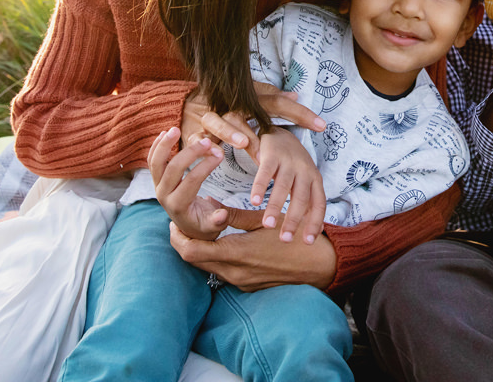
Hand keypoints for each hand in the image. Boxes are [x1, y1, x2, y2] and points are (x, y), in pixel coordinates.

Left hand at [149, 127, 228, 240]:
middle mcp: (164, 196)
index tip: (221, 154)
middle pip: (172, 169)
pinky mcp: (157, 180)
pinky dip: (157, 146)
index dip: (206, 166)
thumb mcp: (213, 227)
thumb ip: (218, 221)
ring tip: (175, 129)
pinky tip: (165, 133)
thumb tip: (222, 215)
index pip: (191, 180)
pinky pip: (152, 161)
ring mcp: (158, 187)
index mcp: (178, 206)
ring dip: (164, 145)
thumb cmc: (204, 225)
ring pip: (156, 163)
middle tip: (208, 141)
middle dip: (191, 153)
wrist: (189, 228)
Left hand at [169, 210, 336, 291]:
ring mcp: (240, 282)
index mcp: (236, 253)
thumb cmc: (293, 236)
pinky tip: (221, 243)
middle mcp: (234, 272)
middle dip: (183, 243)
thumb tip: (211, 206)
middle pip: (193, 261)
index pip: (190, 250)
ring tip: (201, 231)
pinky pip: (222, 273)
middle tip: (180, 225)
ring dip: (199, 251)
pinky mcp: (248, 286)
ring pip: (206, 268)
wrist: (319, 265)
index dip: (177, 238)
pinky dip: (215, 258)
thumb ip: (234, 215)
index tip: (173, 223)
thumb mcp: (264, 220)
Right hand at [182, 82, 325, 153]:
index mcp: (248, 97)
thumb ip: (271, 97)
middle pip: (247, 112)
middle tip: (279, 145)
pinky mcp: (192, 130)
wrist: (184, 101)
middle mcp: (230, 105)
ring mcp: (210, 116)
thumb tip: (296, 93)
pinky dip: (202, 144)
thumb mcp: (248, 96)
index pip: (278, 102)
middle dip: (264, 126)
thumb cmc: (224, 102)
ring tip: (244, 143)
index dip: (299, 112)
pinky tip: (211, 153)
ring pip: (220, 122)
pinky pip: (196, 137)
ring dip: (231, 132)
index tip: (321, 124)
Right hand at [252, 129, 326, 244]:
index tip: (307, 242)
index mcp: (315, 179)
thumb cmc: (293, 165)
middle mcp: (305, 170)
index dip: (314, 223)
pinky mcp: (273, 153)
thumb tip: (316, 231)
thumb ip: (308, 204)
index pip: (318, 204)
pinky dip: (259, 187)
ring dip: (275, 207)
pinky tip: (253, 202)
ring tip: (267, 225)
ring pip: (283, 187)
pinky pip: (265, 172)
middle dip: (293, 220)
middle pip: (301, 198)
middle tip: (285, 240)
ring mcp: (289, 161)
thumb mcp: (304, 182)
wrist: (280, 133)